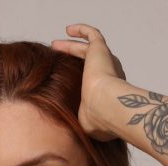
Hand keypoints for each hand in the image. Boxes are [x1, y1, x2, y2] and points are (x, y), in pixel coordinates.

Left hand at [51, 24, 125, 141]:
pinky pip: (92, 34)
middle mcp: (111, 74)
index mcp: (108, 92)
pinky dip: (82, 30)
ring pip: (88, 49)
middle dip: (75, 62)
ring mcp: (106, 60)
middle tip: (60, 59)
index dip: (83, 82)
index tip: (68, 83)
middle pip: (91, 64)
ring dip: (73, 46)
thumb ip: (81, 122)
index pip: (95, 83)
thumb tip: (72, 133)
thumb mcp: (86, 124)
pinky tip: (68, 30)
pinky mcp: (100, 50)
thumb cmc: (97, 120)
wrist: (105, 107)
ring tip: (57, 44)